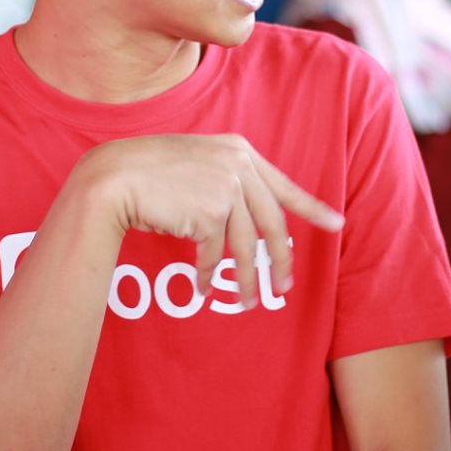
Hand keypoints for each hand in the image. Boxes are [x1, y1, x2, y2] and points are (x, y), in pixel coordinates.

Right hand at [77, 135, 343, 308]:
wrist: (114, 176)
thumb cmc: (148, 173)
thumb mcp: (196, 164)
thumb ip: (226, 180)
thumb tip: (251, 221)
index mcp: (239, 150)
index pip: (283, 185)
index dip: (311, 207)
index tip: (335, 224)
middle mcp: (238, 165)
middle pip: (272, 222)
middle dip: (280, 259)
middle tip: (284, 286)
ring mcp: (226, 186)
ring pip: (247, 244)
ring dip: (246, 278)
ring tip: (247, 301)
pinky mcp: (210, 211)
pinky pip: (215, 253)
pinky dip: (210, 275)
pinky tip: (204, 287)